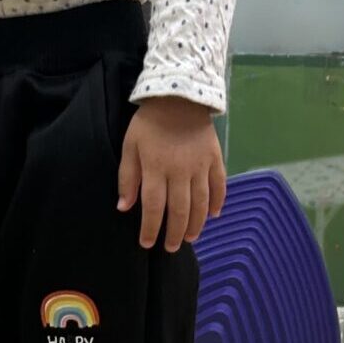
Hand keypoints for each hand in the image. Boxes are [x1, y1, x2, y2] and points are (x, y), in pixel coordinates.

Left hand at [117, 97, 226, 252]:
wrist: (179, 95)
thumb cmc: (149, 123)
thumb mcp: (130, 146)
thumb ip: (128, 177)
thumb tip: (124, 207)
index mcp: (156, 168)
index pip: (153, 207)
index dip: (150, 229)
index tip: (147, 243)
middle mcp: (180, 171)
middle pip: (179, 210)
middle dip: (175, 233)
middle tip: (171, 247)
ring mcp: (200, 166)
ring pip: (200, 203)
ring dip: (196, 224)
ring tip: (190, 237)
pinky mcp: (215, 159)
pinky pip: (219, 185)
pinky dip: (218, 202)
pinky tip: (213, 215)